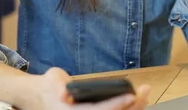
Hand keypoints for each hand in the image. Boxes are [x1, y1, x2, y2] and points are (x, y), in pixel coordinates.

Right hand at [26, 68, 149, 109]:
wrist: (41, 97)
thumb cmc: (49, 85)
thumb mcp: (52, 79)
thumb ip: (58, 85)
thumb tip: (64, 94)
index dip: (116, 104)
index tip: (131, 96)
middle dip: (132, 106)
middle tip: (145, 90)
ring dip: (133, 108)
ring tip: (145, 93)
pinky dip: (128, 108)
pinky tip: (138, 100)